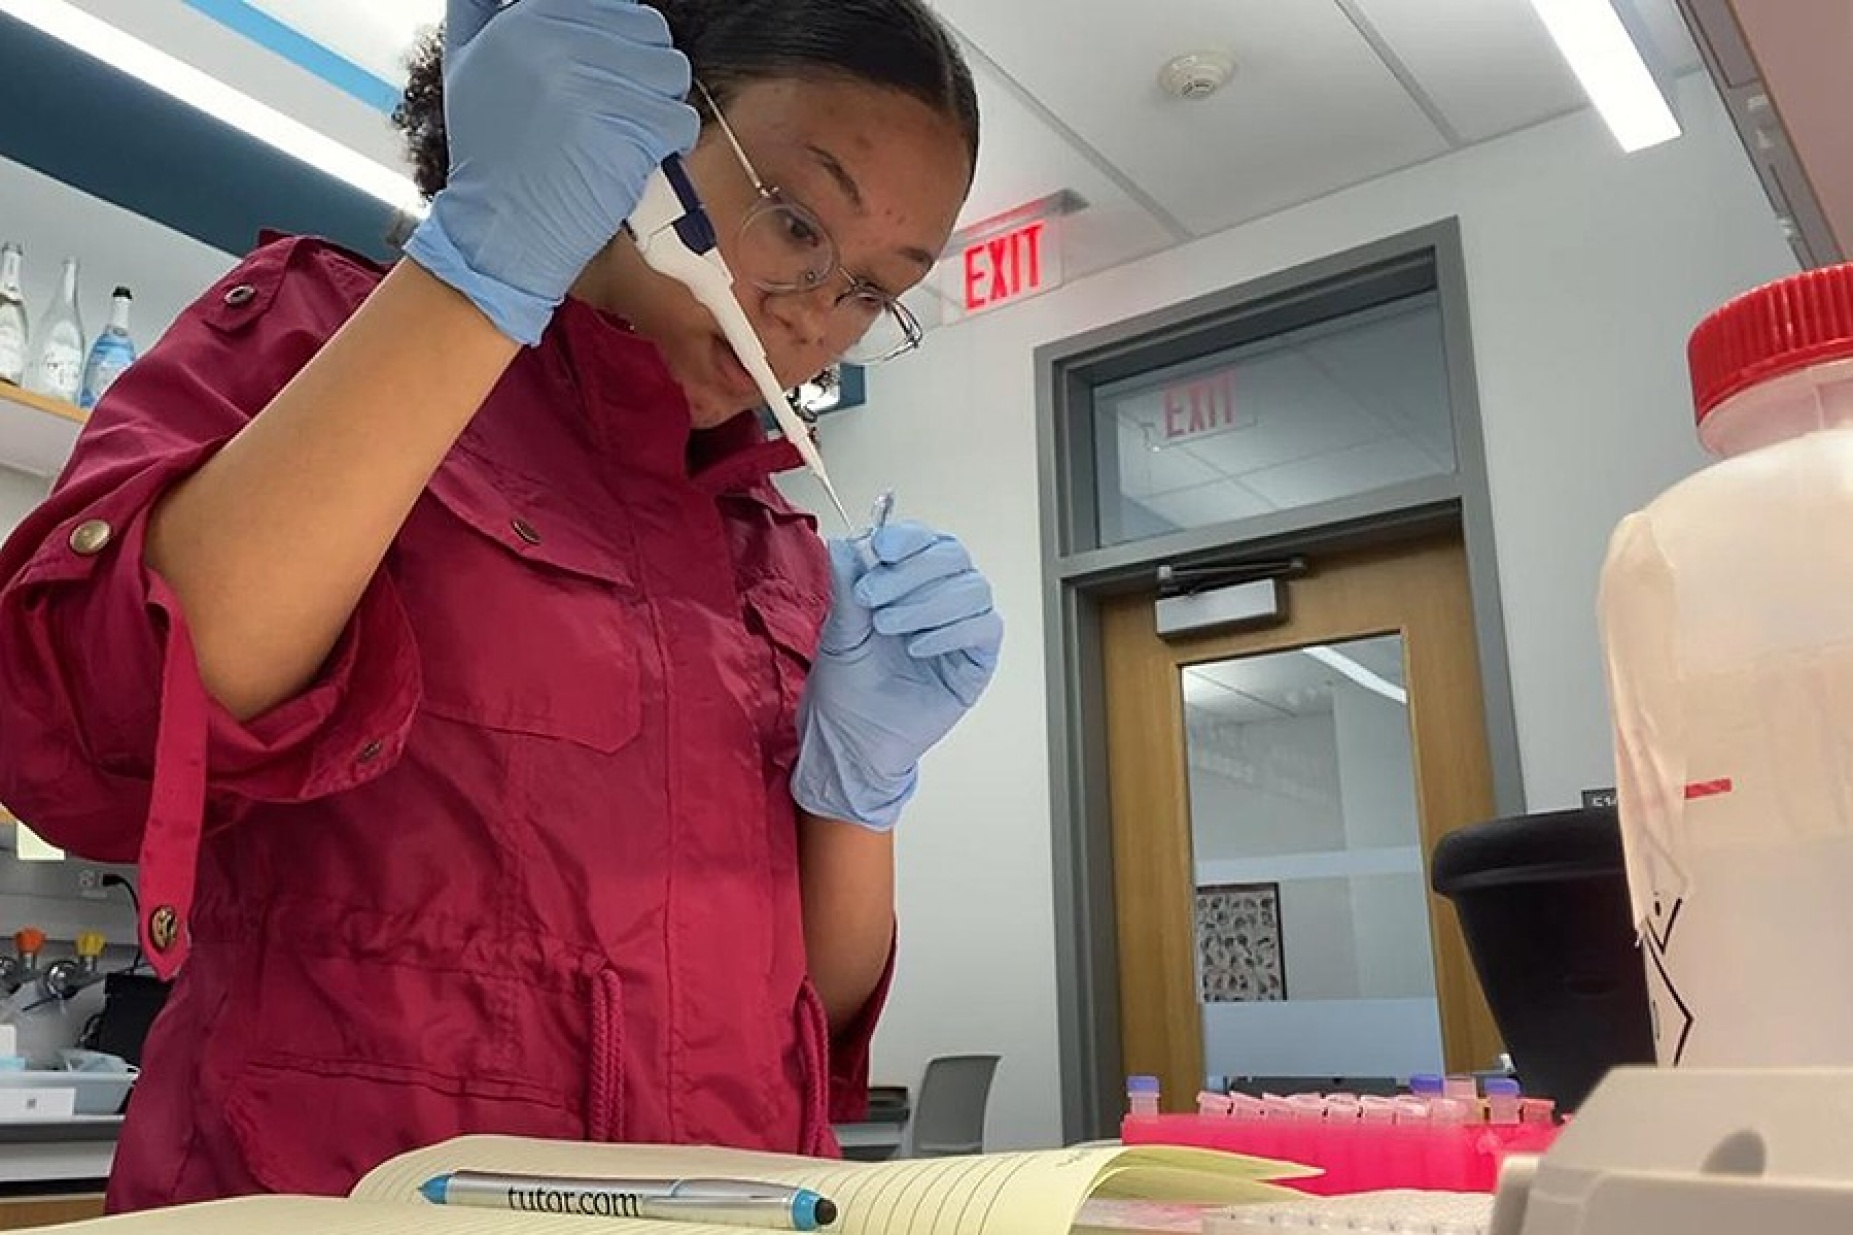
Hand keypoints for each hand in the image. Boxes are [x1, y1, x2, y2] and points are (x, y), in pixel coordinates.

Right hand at [403, 0, 699, 344]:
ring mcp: (594, 88)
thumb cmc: (489, 157)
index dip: (621, 37)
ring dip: (661, 103)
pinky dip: (671, 143)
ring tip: (631, 132)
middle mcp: (559, 44)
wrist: (499, 231)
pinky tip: (641, 158)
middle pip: (649, 30)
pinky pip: (680, 119)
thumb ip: (481, 9)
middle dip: (645, 69)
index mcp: (524, 20)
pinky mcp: (627, 131)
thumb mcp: (465, 65)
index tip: (614, 70)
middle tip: (623, 107)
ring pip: (671, 71)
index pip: (610, 3)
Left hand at [792, 522, 1002, 830]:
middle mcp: (942, 596)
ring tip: (888, 627)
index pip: (925, 540)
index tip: (881, 548)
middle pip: (953, 556)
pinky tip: (918, 647)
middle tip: (871, 597)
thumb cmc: (847, 685)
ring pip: (973, 588)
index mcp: (909, 581)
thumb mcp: (841, 630)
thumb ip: (848, 586)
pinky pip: (986, 628)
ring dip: (928, 601)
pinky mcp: (977, 661)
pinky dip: (954, 630)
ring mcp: (963, 627)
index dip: (909, 537)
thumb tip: (844, 542)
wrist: (854, 739)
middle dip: (911, 571)